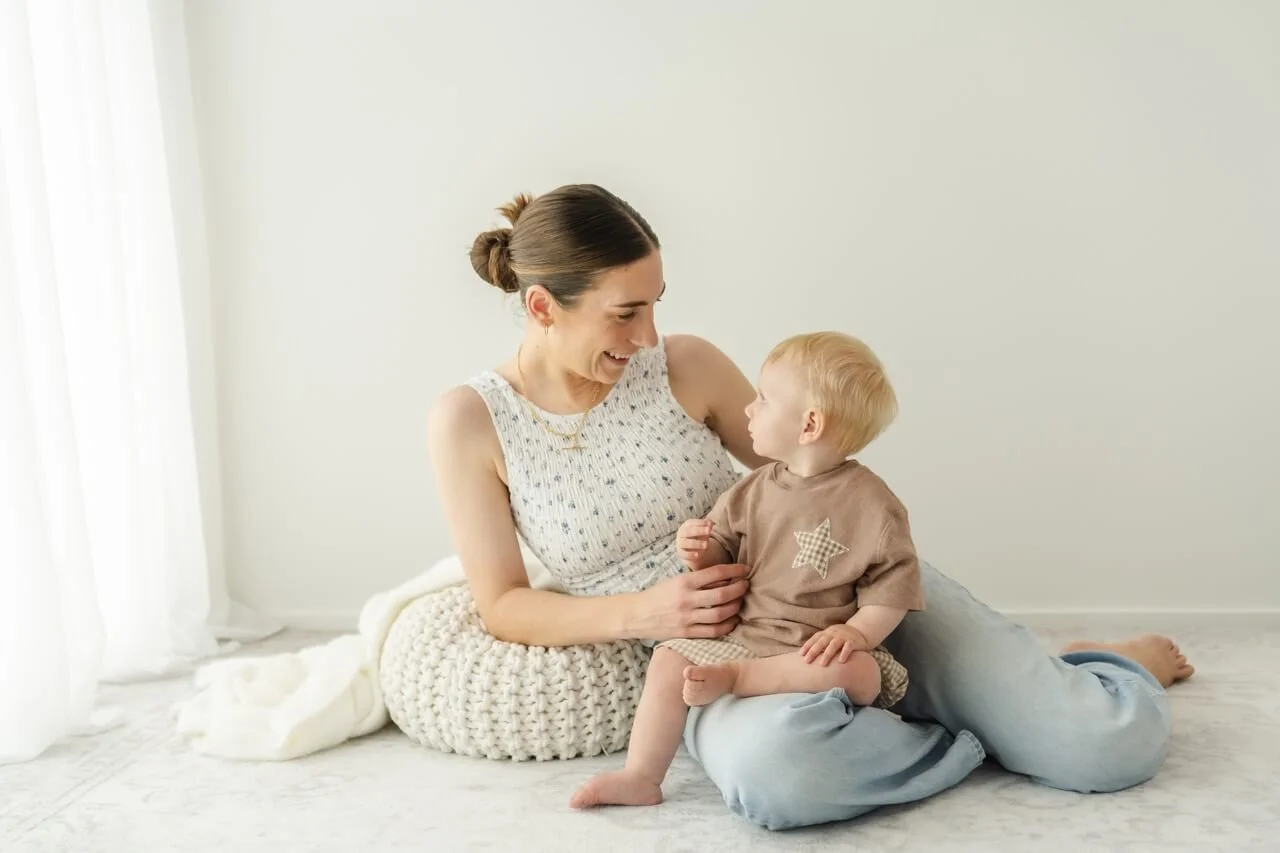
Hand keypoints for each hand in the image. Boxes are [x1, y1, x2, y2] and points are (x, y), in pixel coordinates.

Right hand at [632, 562, 749, 640]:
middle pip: (721, 594)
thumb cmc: (659, 595)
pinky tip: (733, 620)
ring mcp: (686, 618)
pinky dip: (727, 626)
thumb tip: (725, 578)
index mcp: (683, 582)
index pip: (715, 573)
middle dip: (739, 589)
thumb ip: (698, 580)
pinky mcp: (686, 633)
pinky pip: (713, 631)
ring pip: (720, 614)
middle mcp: (686, 599)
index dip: (734, 570)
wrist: (637, 615)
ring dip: (735, 607)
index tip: (745, 569)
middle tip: (745, 585)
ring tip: (740, 601)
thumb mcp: (676, 581)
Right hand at [676, 518, 715, 569]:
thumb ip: (707, 527)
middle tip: (708, 531)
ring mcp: (680, 544)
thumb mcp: (704, 532)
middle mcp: (681, 534)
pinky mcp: (681, 553)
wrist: (693, 550)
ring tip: (706, 545)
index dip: (700, 523)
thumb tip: (711, 523)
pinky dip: (690, 554)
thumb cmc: (699, 538)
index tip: (710, 524)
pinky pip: (684, 554)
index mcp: (686, 526)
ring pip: (685, 543)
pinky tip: (697, 555)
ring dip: (696, 543)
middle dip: (699, 531)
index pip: (691, 523)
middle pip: (687, 531)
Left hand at [801, 624, 870, 665]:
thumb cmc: (841, 638)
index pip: (814, 639)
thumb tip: (805, 655)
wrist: (860, 631)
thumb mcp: (830, 637)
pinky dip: (844, 653)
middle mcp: (833, 634)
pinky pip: (848, 647)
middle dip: (813, 651)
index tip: (800, 655)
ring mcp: (843, 637)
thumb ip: (820, 644)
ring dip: (827, 654)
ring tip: (821, 664)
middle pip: (822, 642)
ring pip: (833, 645)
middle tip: (806, 661)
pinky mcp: (853, 641)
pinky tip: (840, 662)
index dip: (807, 646)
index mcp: (826, 633)